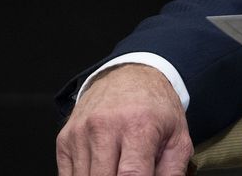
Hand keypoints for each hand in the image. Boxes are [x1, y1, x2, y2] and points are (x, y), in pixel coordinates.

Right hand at [56, 63, 192, 175]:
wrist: (131, 76)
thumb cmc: (155, 108)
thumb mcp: (178, 137)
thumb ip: (172, 172)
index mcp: (138, 126)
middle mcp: (104, 127)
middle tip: (129, 173)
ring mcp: (80, 133)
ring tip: (118, 166)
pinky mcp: (64, 139)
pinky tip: (102, 167)